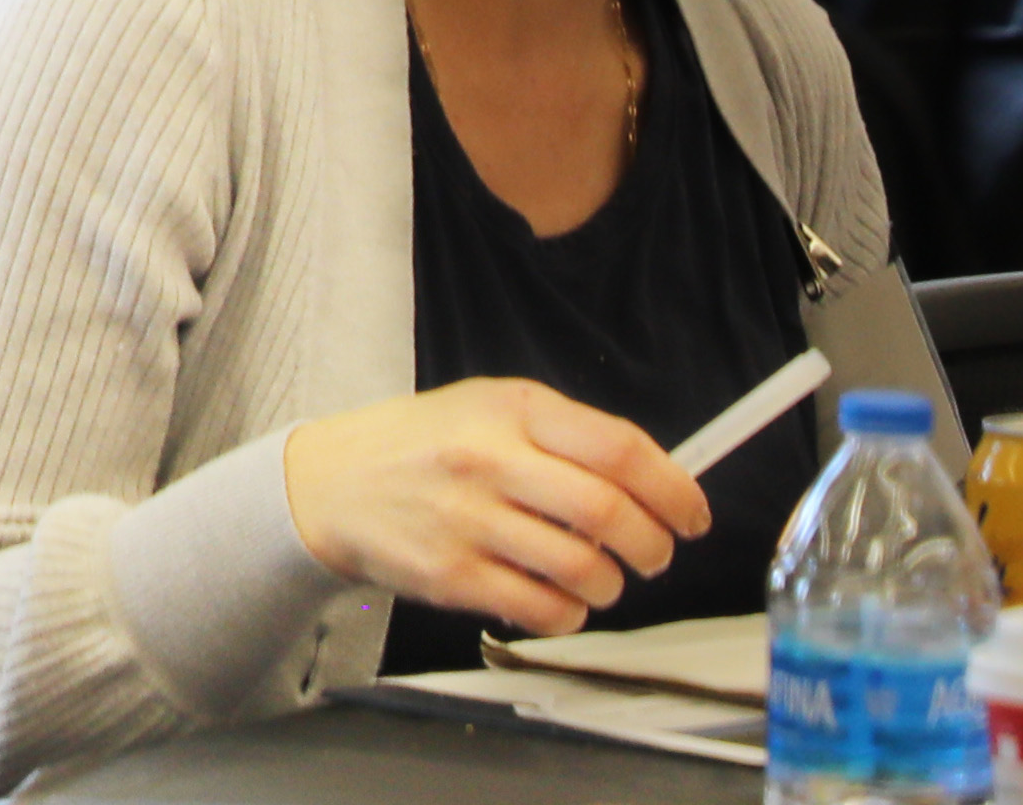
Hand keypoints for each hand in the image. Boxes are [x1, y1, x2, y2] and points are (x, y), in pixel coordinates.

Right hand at [279, 382, 712, 636]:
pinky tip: (560, 599)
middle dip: (653, 545)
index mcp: (511, 409)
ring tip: (604, 579)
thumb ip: (566, 436)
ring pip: (582, 569)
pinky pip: (541, 609)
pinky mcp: (451, 576)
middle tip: (656, 554)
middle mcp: (490, 460)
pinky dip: (569, 614)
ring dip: (613, 585)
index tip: (692, 515)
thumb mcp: (489, 408)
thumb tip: (657, 480)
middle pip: (609, 512)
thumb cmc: (424, 445)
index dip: (673, 489)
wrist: (330, 483)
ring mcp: (467, 520)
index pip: (618, 449)